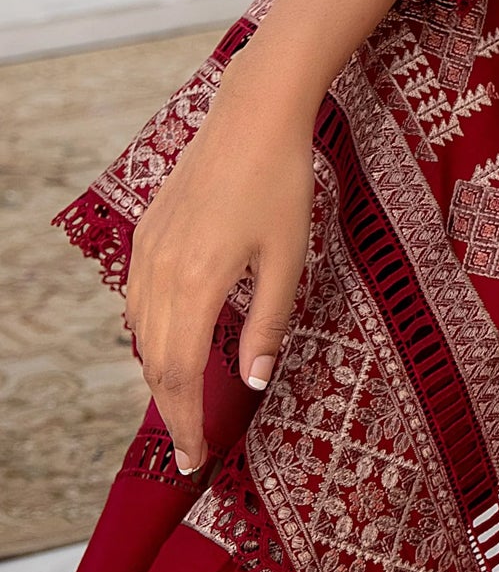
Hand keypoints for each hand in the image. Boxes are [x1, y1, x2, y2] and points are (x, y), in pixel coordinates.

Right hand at [124, 61, 313, 475]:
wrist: (253, 113)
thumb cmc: (281, 181)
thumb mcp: (288, 258)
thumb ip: (268, 323)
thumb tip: (255, 382)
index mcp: (196, 284)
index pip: (180, 376)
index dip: (186, 423)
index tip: (197, 458)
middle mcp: (160, 272)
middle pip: (154, 362)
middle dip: (172, 410)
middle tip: (193, 446)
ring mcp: (148, 249)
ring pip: (140, 333)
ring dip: (159, 373)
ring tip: (186, 403)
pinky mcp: (148, 230)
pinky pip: (137, 298)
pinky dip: (150, 333)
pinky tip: (172, 341)